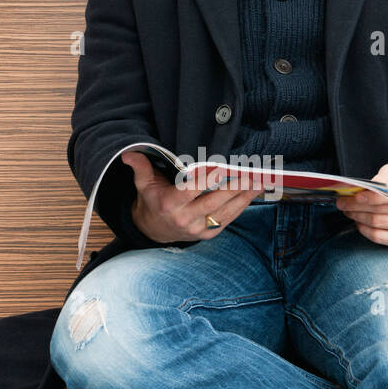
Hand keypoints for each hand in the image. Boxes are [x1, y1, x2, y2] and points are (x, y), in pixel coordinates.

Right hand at [122, 151, 262, 243]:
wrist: (153, 230)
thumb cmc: (152, 201)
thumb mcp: (143, 184)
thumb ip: (140, 167)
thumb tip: (128, 153)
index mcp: (170, 204)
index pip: (191, 191)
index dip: (207, 181)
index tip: (221, 169)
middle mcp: (185, 219)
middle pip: (213, 202)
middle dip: (233, 188)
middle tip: (250, 174)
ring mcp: (197, 229)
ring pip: (224, 212)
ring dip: (243, 198)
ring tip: (258, 183)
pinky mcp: (207, 234)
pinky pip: (226, 220)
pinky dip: (240, 208)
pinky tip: (251, 195)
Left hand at [334, 163, 387, 247]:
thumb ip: (382, 177)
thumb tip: (365, 189)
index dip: (371, 197)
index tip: (355, 196)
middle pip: (380, 211)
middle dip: (356, 207)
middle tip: (342, 203)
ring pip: (377, 224)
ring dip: (358, 218)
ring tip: (349, 211)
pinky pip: (379, 237)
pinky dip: (364, 230)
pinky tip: (359, 222)